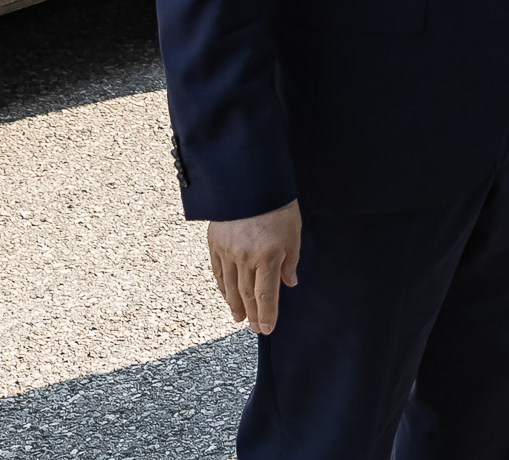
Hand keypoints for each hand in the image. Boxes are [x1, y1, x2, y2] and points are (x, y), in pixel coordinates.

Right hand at [207, 199, 302, 334]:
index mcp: (268, 255)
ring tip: (239, 318)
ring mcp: (227, 251)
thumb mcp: (293, 232)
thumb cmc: (278, 204)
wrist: (249, 179)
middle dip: (252, 314)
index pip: (266, 294)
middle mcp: (245, 257)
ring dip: (235, 305)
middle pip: (247, 294)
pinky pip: (218, 272)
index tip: (267, 329)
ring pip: (230, 287)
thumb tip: (290, 283)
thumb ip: (291, 260)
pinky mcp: (215, 243)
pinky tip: (227, 297)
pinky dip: (223, 288)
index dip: (267, 314)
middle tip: (255, 329)